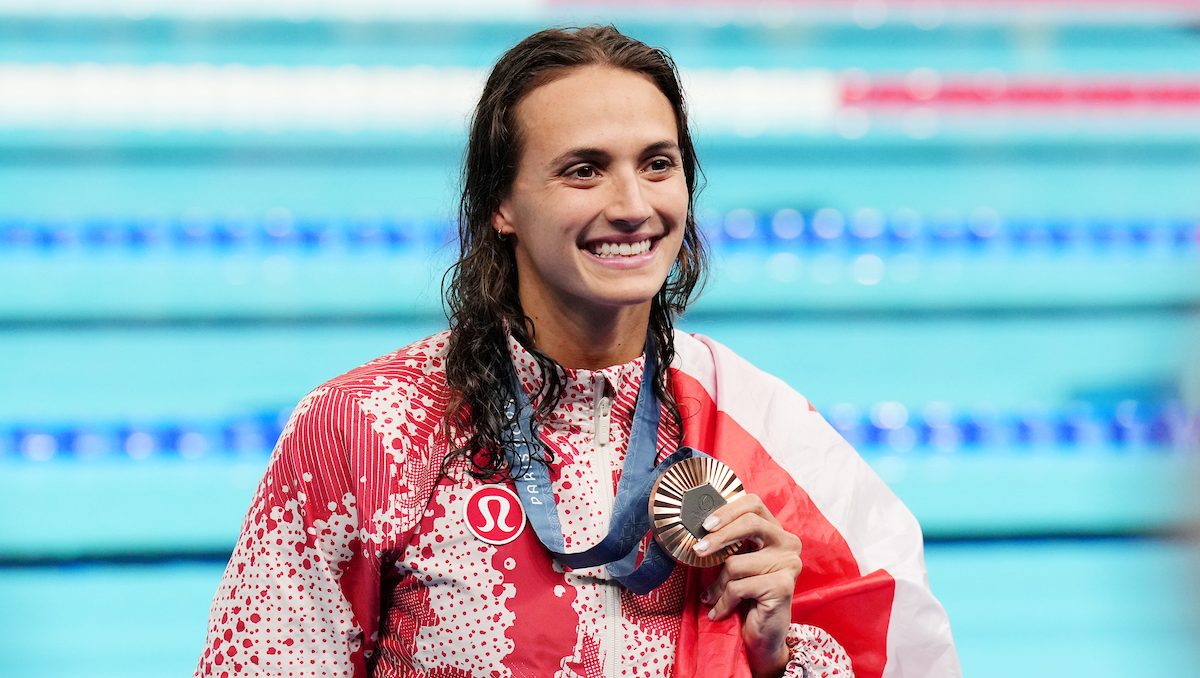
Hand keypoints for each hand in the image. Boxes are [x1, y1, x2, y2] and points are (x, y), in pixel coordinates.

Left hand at [694, 493, 801, 677]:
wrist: (762, 636)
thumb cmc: (745, 596)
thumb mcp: (736, 561)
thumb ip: (728, 541)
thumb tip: (699, 525)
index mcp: (776, 532)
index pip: (754, 504)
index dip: (727, 510)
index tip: (705, 525)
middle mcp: (788, 544)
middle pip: (750, 522)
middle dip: (719, 537)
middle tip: (698, 550)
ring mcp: (789, 564)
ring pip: (736, 562)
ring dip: (717, 584)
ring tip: (712, 596)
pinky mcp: (783, 586)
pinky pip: (739, 586)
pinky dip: (723, 601)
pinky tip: (720, 611)